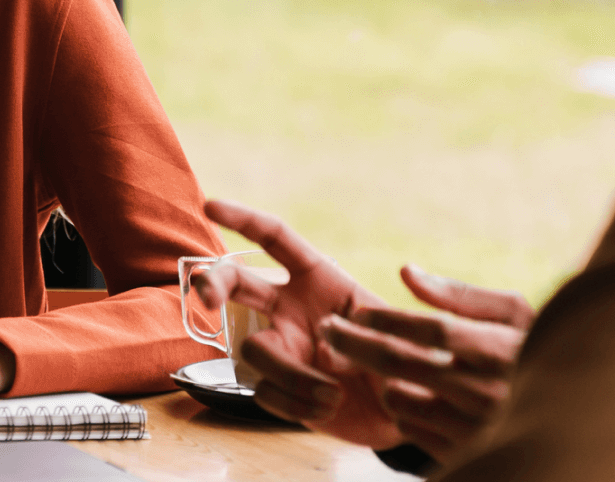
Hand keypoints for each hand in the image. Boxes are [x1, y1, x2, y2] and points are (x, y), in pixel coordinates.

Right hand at [195, 199, 401, 448]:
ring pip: (252, 348)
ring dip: (288, 373)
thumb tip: (323, 344)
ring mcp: (282, 346)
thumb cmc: (407, 357)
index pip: (275, 238)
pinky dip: (295, 403)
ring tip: (331, 392)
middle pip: (237, 282)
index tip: (211, 206)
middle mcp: (291, 307)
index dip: (243, 219)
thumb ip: (367, 331)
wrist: (408, 408)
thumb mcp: (400, 331)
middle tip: (206, 297)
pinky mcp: (279, 388)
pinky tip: (328, 407)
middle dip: (213, 282)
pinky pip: (264, 391)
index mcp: (319, 277)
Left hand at [318, 265, 533, 462]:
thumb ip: (459, 294)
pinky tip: (413, 395)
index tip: (355, 312)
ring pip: (401, 400)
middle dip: (356, 344)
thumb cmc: (535, 345)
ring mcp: (476, 428)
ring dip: (383, 380)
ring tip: (382, 365)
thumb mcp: (513, 311)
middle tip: (328, 331)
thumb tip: (406, 271)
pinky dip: (403, 409)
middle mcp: (488, 392)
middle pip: (404, 365)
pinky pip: (411, 430)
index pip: (433, 331)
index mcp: (500, 350)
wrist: (574, 412)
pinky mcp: (465, 452)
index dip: (389, 319)